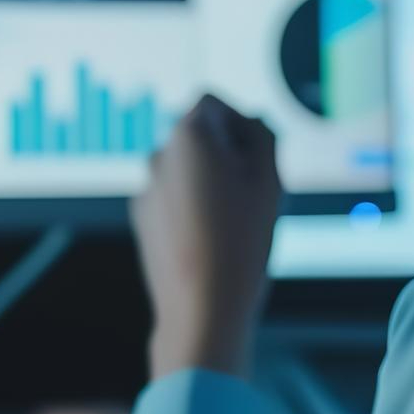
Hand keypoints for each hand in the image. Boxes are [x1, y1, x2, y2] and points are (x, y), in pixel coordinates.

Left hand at [131, 93, 282, 380]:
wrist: (202, 309)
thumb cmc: (241, 243)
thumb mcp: (270, 182)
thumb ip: (264, 137)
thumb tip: (252, 121)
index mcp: (188, 136)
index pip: (214, 103)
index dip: (241, 125)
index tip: (257, 161)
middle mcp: (159, 155)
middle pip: (199, 136)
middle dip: (226, 154)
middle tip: (252, 194)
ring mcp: (147, 188)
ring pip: (187, 170)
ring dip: (209, 182)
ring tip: (233, 223)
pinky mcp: (143, 218)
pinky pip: (174, 198)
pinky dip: (191, 207)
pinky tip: (211, 240)